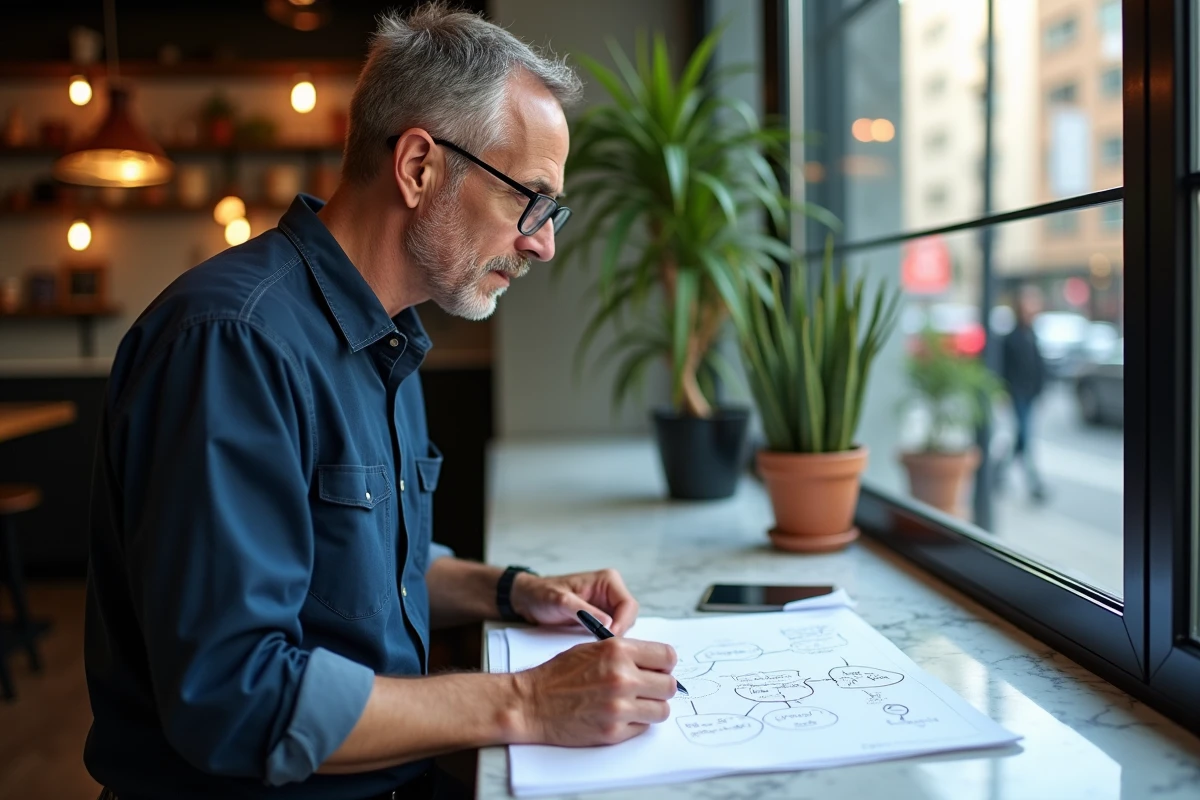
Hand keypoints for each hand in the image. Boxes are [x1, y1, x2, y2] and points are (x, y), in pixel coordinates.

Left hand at [510, 568, 638, 634]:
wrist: (529, 600)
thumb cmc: (542, 595)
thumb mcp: (560, 602)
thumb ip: (584, 612)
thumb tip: (609, 623)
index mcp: (608, 580)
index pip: (629, 605)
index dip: (622, 624)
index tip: (608, 638)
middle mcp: (612, 591)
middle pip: (630, 617)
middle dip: (619, 632)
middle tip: (601, 646)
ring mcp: (608, 605)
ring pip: (624, 626)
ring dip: (613, 637)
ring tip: (595, 645)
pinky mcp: (602, 618)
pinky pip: (614, 631)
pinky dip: (607, 640)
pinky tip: (594, 645)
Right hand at [512, 637, 677, 745]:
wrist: (532, 703)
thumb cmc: (558, 674)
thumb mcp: (592, 648)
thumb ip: (625, 652)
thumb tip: (654, 662)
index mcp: (618, 651)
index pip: (667, 657)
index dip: (665, 664)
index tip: (659, 669)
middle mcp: (622, 678)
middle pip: (669, 686)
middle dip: (660, 687)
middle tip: (646, 688)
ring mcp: (619, 707)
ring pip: (662, 710)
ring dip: (651, 707)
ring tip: (634, 704)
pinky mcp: (614, 731)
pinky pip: (644, 728)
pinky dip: (635, 723)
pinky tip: (618, 715)